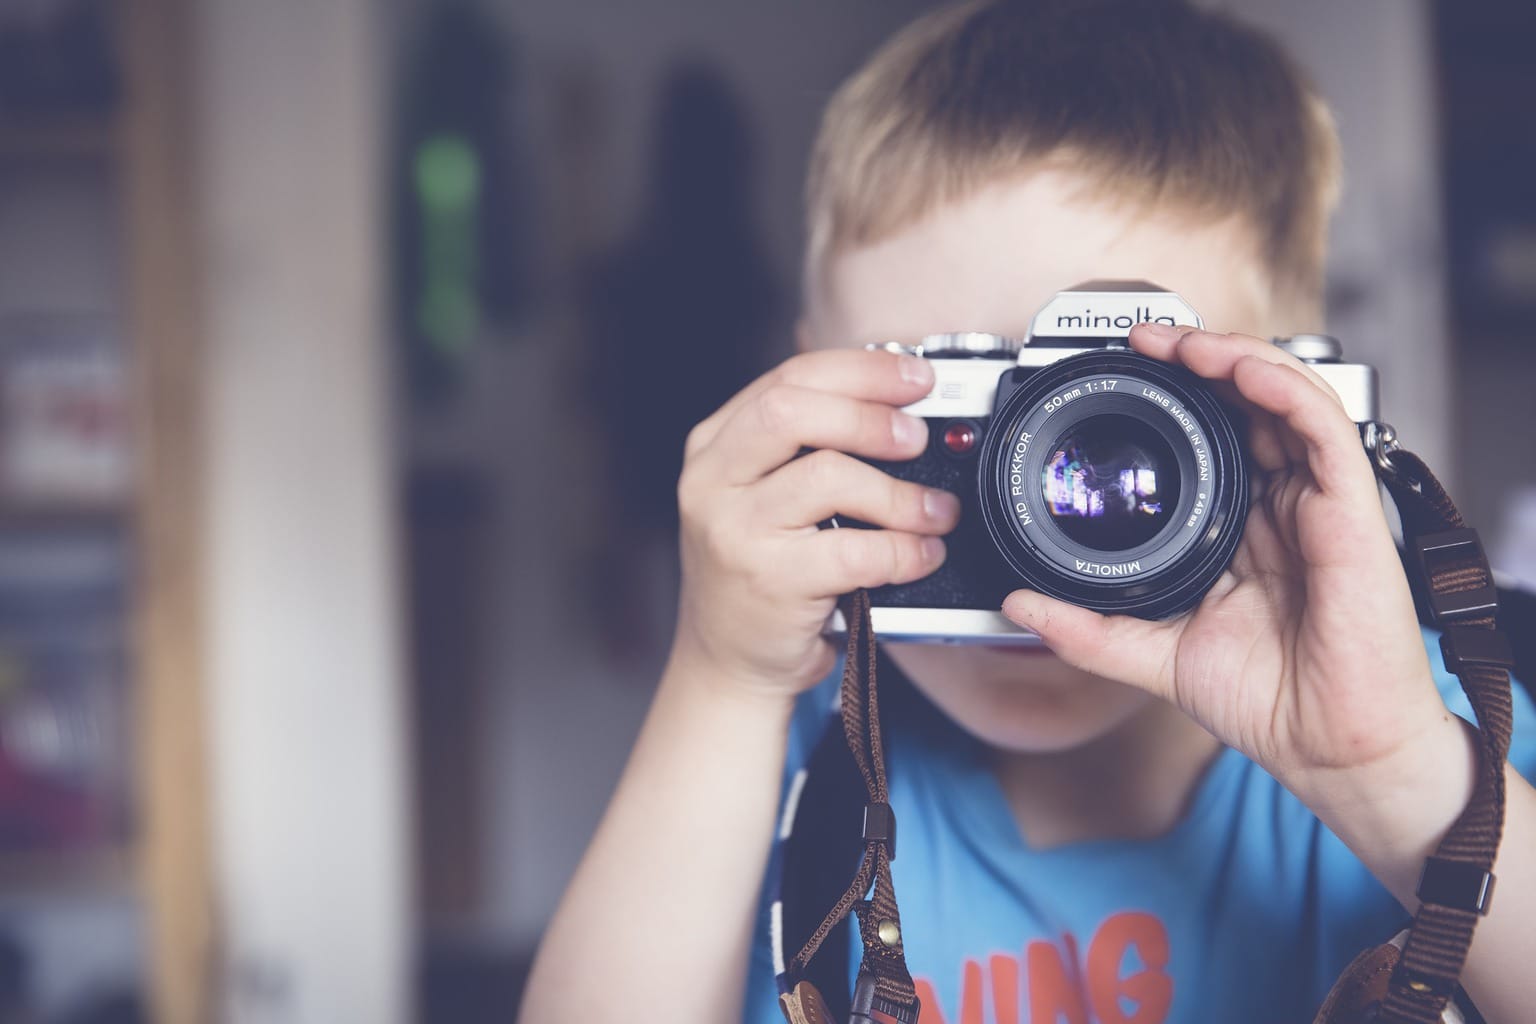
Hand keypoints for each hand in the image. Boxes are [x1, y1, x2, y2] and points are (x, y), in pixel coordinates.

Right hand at [672, 348, 960, 700]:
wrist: (726, 661)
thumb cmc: (758, 572)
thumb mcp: (761, 495)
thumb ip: (806, 448)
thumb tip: (897, 406)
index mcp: (714, 446)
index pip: (788, 379)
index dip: (860, 370)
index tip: (915, 377)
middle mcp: (713, 482)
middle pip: (793, 411)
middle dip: (870, 415)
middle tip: (917, 437)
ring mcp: (735, 532)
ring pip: (828, 477)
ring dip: (899, 492)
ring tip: (934, 510)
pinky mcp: (769, 581)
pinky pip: (853, 550)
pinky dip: (902, 550)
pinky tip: (921, 555)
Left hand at [1000, 324, 1448, 789]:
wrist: (1328, 749)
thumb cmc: (1268, 701)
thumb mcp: (1153, 655)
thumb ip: (1087, 628)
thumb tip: (1019, 603)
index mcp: (1244, 526)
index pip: (1215, 436)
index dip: (1175, 396)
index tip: (1122, 373)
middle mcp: (1283, 504)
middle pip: (1248, 402)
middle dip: (1197, 358)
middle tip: (1143, 340)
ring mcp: (1318, 502)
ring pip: (1285, 396)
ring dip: (1233, 356)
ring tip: (1178, 342)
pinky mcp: (1351, 510)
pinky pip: (1323, 427)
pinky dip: (1281, 387)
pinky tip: (1239, 369)